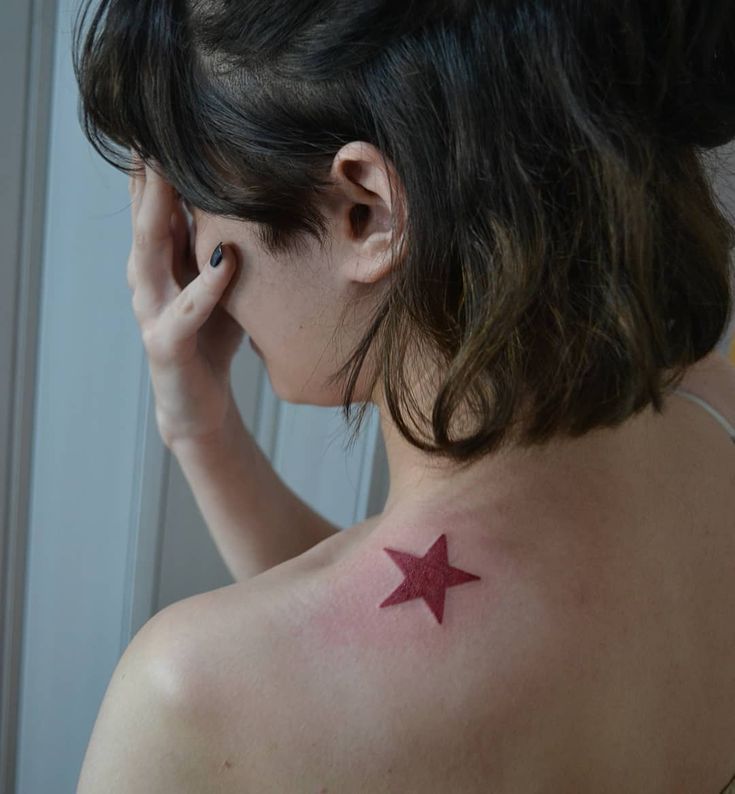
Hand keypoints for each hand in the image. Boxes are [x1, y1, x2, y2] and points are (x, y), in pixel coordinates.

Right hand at [127, 155, 244, 448]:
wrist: (201, 405)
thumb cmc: (214, 336)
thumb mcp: (223, 281)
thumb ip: (227, 242)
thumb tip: (263, 196)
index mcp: (163, 261)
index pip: (160, 203)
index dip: (166, 163)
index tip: (179, 117)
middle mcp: (150, 279)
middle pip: (148, 216)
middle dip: (154, 172)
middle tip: (160, 126)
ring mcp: (153, 312)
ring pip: (149, 254)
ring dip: (160, 213)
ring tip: (172, 174)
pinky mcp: (166, 345)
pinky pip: (186, 311)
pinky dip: (207, 286)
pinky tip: (226, 260)